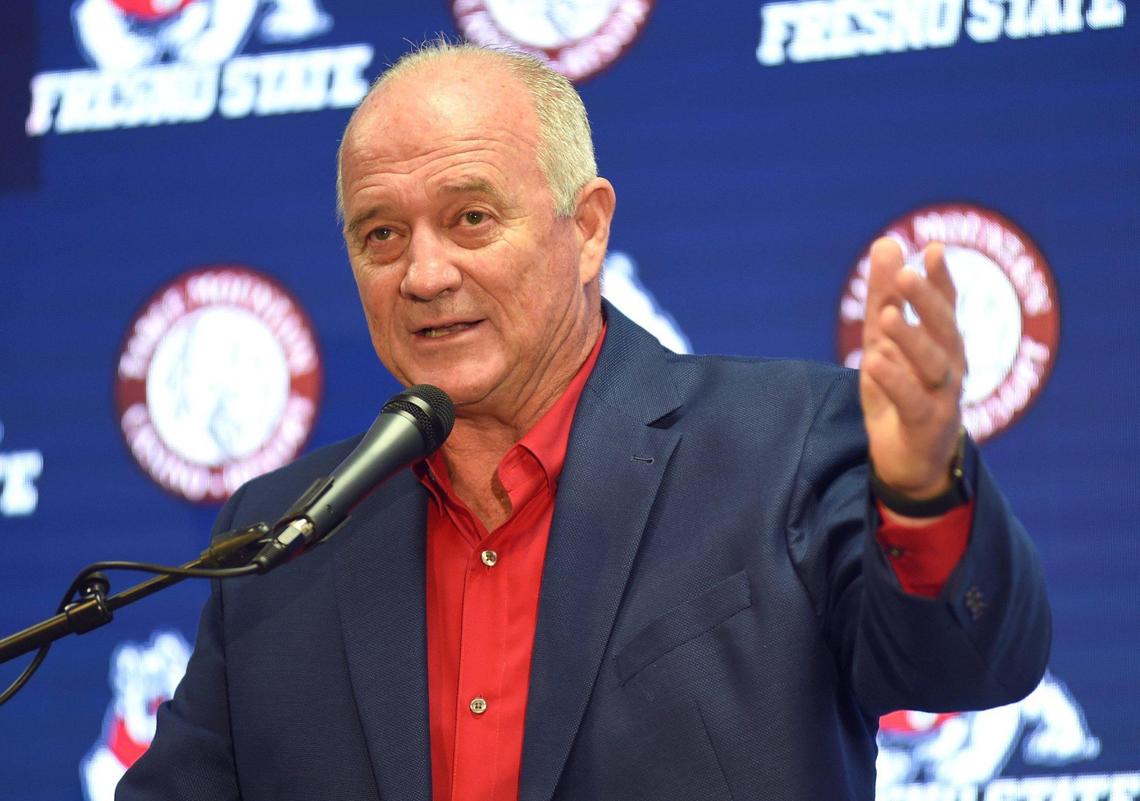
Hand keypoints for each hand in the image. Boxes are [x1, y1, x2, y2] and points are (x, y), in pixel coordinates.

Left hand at [860, 238, 963, 498]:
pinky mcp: (927, 426)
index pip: (946, 305)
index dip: (941, 279)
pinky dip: (896, 381)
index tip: (932, 250)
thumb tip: (887, 242)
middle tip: (906, 275)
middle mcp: (950, 366)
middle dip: (927, 301)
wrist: (910, 462)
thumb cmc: (901, 394)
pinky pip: (913, 401)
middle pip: (944, 329)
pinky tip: (876, 362)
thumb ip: (884, 298)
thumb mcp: (884, 343)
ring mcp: (943, 397)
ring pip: (933, 364)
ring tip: (888, 316)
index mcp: (942, 344)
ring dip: (911, 338)